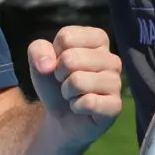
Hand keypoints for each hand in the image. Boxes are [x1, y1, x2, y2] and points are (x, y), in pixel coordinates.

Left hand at [27, 25, 123, 147]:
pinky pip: (88, 102)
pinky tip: (82, 107)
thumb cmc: (54, 83)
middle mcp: (112, 59)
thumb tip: (47, 65)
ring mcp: (116, 82)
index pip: (66, 37)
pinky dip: (76, 107)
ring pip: (78, 81)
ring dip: (67, 92)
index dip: (53, 54)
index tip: (59, 64)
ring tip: (74, 94)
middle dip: (59, 75)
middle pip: (70, 58)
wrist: (59, 117)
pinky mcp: (115, 105)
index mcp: (98, 39)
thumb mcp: (39, 61)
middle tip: (65, 82)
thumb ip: (38, 50)